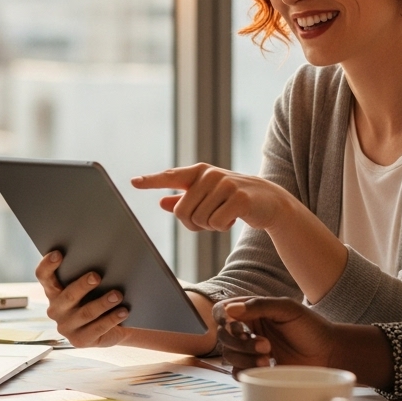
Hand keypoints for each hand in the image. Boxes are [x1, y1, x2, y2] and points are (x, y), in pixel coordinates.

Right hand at [35, 251, 129, 347]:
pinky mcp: (79, 341)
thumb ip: (87, 275)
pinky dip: (111, 319)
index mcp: (53, 291)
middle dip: (82, 285)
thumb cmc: (97, 298)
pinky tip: (123, 311)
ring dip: (103, 303)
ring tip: (117, 295)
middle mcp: (55, 310)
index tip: (59, 254)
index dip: (48, 265)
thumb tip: (102, 259)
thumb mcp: (89, 287)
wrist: (110, 328)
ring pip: (85, 313)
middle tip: (96, 276)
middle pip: (67, 296)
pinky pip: (97, 328)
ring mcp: (66, 327)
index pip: (44, 276)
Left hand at [131, 164, 293, 231]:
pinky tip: (234, 217)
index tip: (132, 182)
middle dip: (194, 223)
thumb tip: (161, 203)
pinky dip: (222, 227)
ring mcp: (225, 184)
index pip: (170, 176)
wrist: (269, 200)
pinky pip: (215, 224)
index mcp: (198, 172)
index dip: (151, 181)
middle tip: (211, 218)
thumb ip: (184, 199)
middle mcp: (209, 175)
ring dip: (209, 225)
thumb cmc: (232, 199)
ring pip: (199, 220)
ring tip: (224, 214)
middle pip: (182, 212)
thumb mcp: (207, 197)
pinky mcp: (239, 198)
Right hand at [214, 297, 337, 372]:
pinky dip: (246, 370)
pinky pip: (236, 372)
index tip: (240, 327)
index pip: (222, 312)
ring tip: (268, 357)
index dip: (224, 320)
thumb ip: (259, 305)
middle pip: (223, 336)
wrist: (328, 354)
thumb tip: (230, 310)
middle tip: (266, 345)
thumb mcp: (287, 309)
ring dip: (245, 357)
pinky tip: (266, 367)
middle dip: (240, 342)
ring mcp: (251, 351)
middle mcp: (248, 329)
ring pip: (228, 355)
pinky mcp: (255, 370)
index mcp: (252, 311)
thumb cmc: (311, 327)